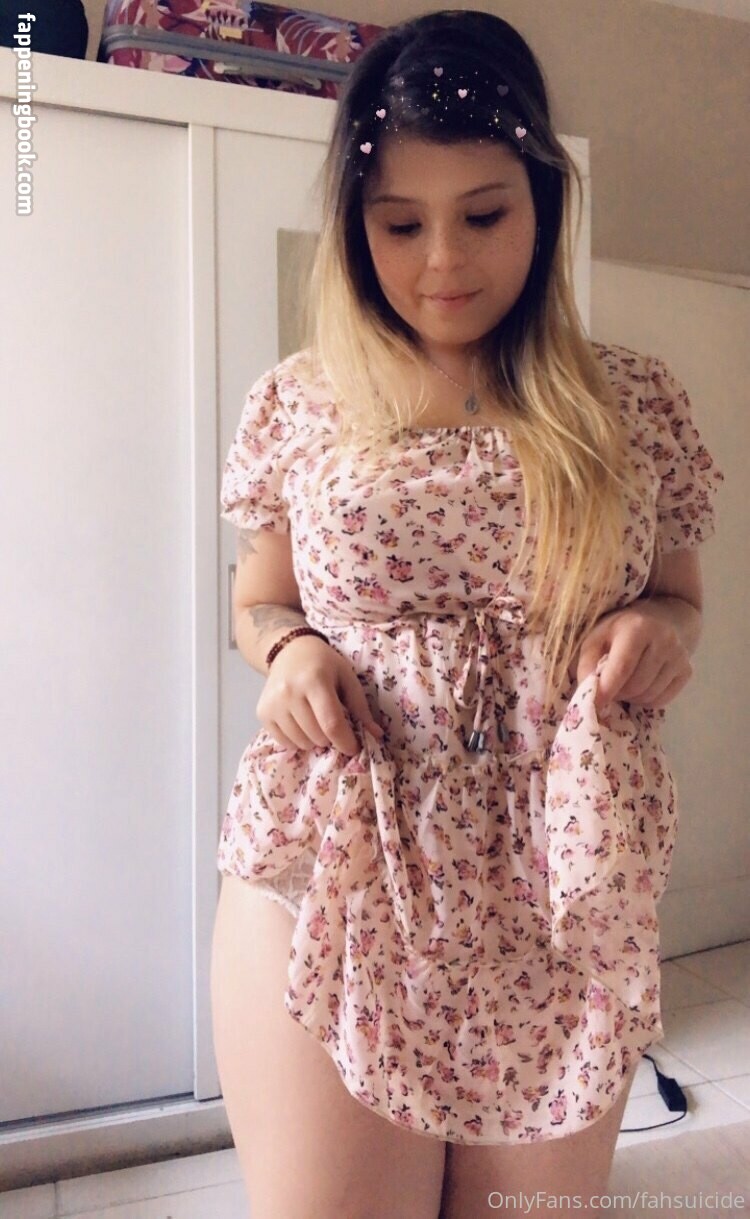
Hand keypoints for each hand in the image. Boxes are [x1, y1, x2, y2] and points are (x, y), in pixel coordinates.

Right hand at [257, 634, 384, 754]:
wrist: (290, 651)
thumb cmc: (324, 664)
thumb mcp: (347, 678)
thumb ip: (361, 707)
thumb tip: (376, 735)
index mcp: (315, 680)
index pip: (331, 723)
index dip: (345, 742)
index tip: (354, 748)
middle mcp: (290, 692)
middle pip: (317, 736)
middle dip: (331, 739)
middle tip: (334, 727)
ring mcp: (273, 703)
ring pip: (301, 742)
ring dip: (314, 740)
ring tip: (317, 723)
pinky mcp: (262, 713)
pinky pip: (284, 742)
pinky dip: (298, 740)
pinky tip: (302, 724)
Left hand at [569, 603, 693, 713]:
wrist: (660, 620)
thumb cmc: (620, 630)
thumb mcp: (597, 637)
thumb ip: (587, 663)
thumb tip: (588, 694)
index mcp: (638, 628)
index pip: (622, 668)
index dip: (606, 690)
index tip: (593, 706)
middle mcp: (664, 640)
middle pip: (636, 686)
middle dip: (617, 693)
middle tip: (608, 687)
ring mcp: (679, 656)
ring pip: (648, 696)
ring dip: (631, 697)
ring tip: (623, 683)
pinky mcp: (687, 671)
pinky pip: (661, 700)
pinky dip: (646, 700)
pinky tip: (640, 685)